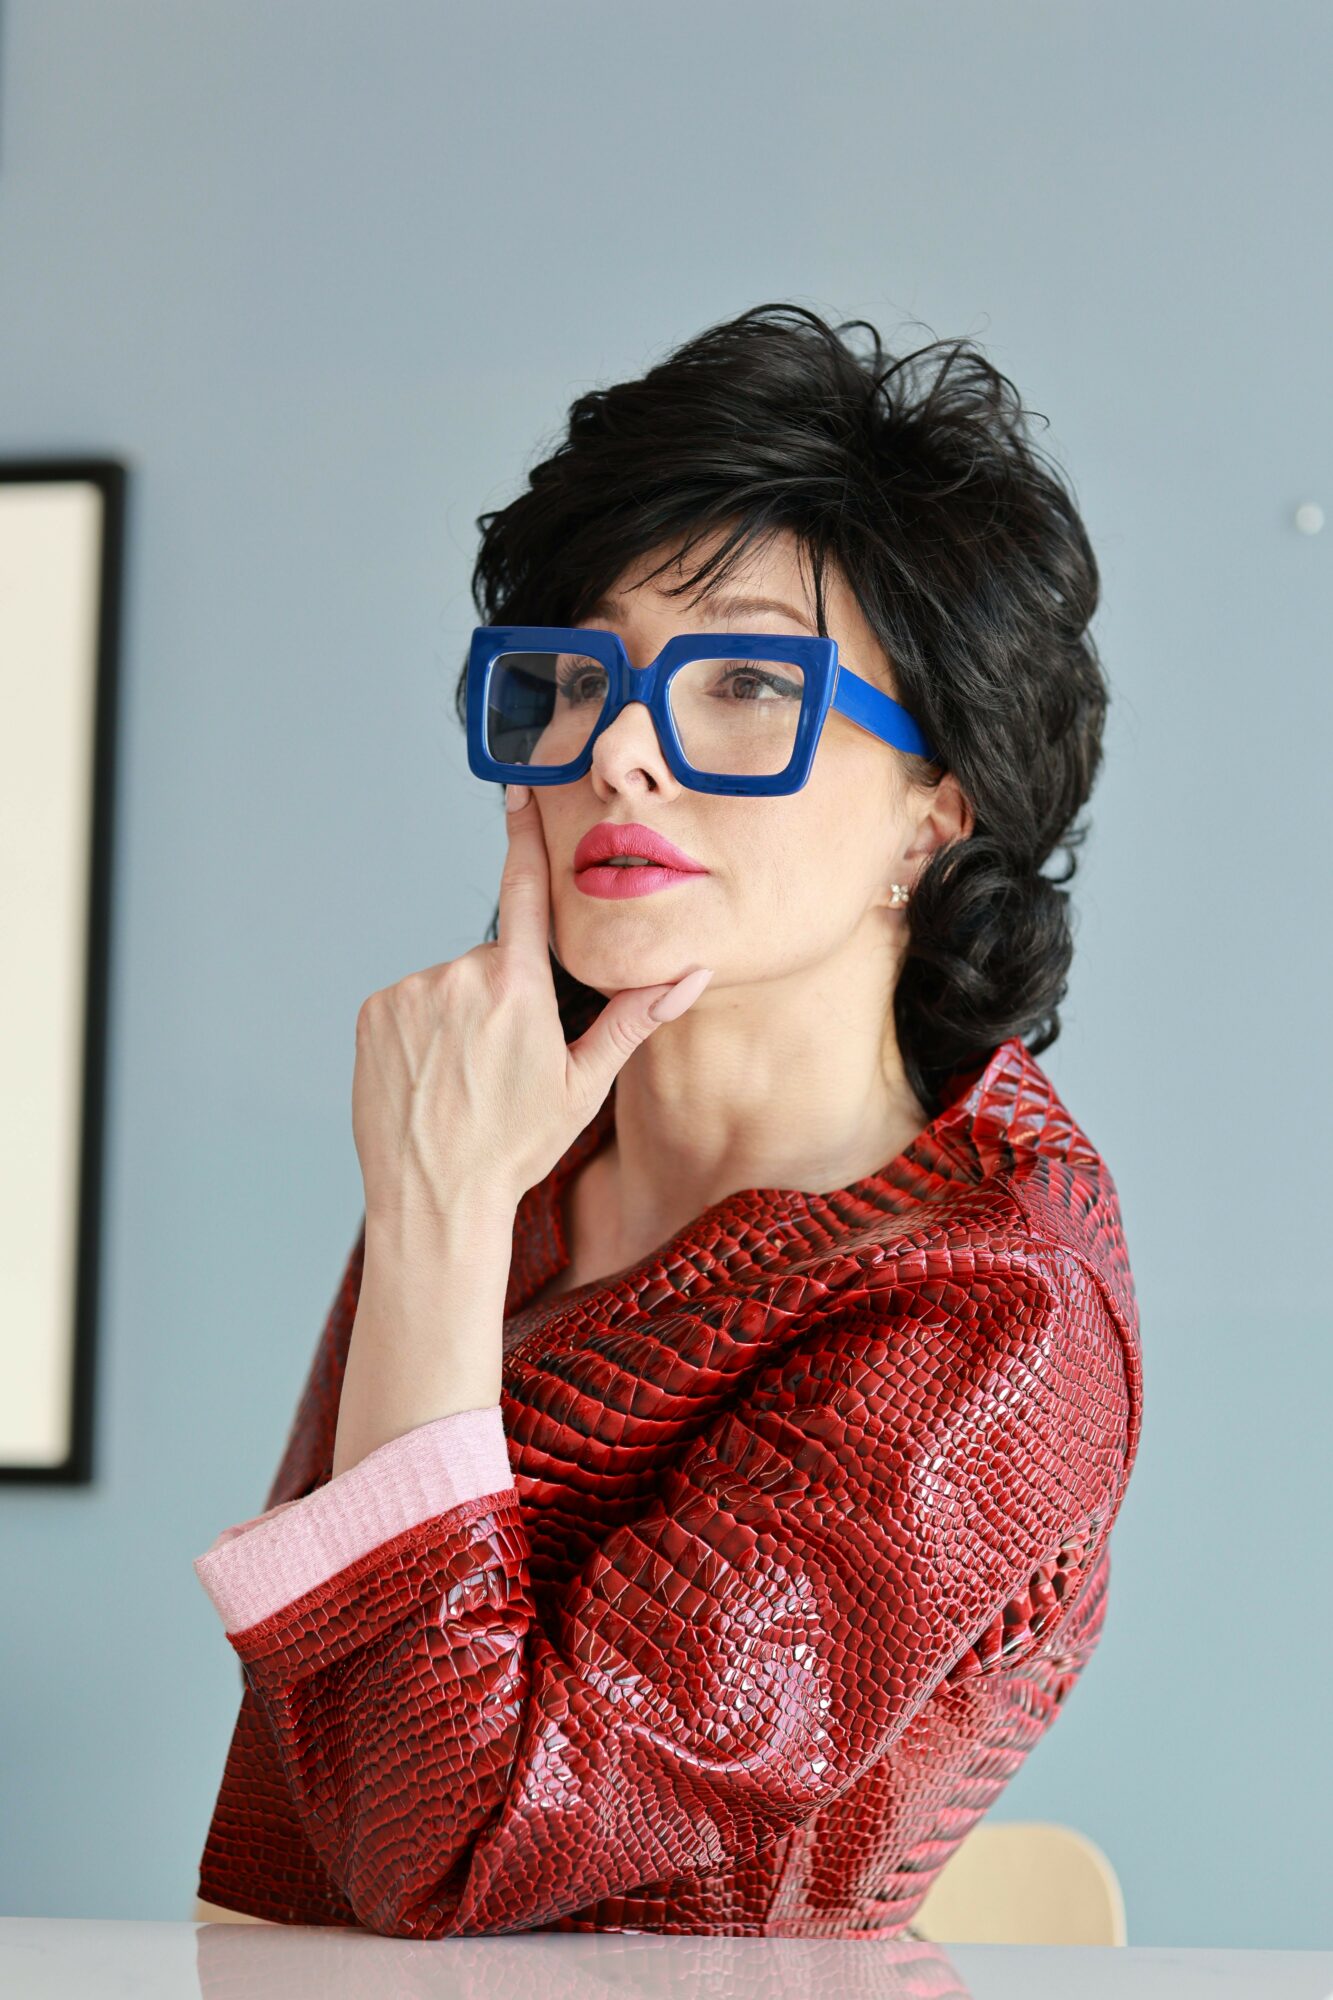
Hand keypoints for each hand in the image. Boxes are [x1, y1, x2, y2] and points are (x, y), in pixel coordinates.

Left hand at [351, 783, 713, 1224]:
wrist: (433, 1197)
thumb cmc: (515, 1148)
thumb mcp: (584, 1085)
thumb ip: (636, 1018)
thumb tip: (692, 975)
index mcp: (518, 989)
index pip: (525, 891)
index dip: (525, 834)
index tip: (519, 786)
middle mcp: (460, 977)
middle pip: (493, 958)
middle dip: (503, 991)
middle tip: (504, 1059)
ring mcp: (411, 994)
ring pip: (450, 982)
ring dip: (460, 1013)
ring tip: (464, 1075)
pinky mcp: (374, 1012)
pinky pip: (410, 1002)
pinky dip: (422, 1027)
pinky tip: (431, 1074)